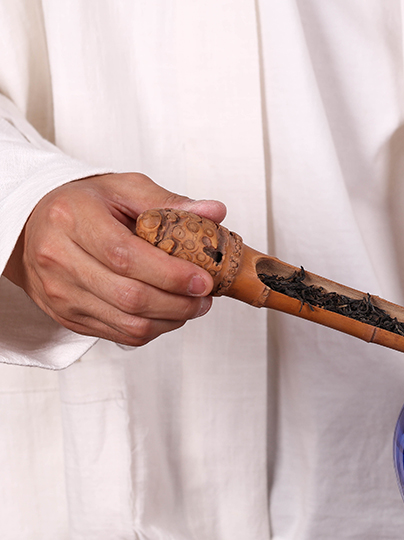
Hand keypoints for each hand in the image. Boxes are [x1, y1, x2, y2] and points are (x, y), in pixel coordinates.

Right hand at [4, 173, 226, 345]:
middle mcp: (57, 258)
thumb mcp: (124, 189)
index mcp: (71, 218)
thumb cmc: (86, 205)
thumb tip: (215, 211)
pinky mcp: (68, 317)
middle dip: (179, 303)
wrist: (37, 225)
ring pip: (129, 323)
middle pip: (130, 296)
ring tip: (193, 305)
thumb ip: (169, 203)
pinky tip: (168, 313)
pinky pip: (121, 335)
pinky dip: (154, 329)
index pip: (125, 256)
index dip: (170, 274)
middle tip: (205, 297)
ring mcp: (60, 293)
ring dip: (171, 320)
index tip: (204, 279)